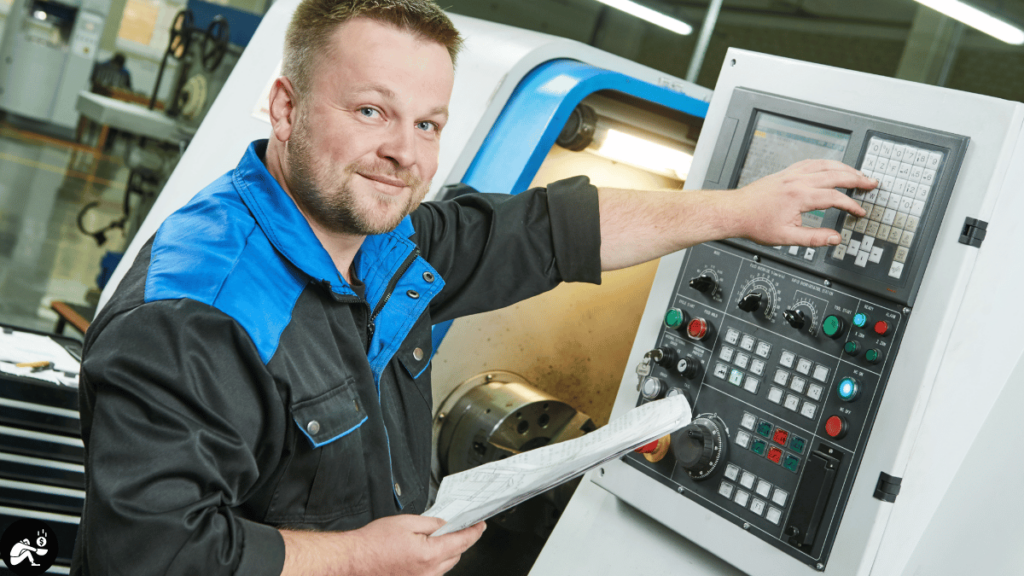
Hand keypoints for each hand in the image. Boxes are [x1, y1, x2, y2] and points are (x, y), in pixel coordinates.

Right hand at [280, 515, 485, 575]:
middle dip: (460, 540)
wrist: (355, 560)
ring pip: (445, 565)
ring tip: (437, 537)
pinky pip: (432, 572)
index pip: (462, 541)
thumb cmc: (374, 543)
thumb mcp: (407, 522)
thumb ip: (431, 523)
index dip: (474, 531)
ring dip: (447, 551)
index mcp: (430, 554)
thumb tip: (445, 524)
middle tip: (457, 526)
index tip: (480, 525)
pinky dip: (435, 561)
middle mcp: (428, 571)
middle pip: (457, 555)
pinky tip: (424, 551)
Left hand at [728, 159, 872, 246]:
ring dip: (844, 167)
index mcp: (799, 196)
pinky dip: (826, 163)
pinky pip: (810, 162)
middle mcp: (797, 181)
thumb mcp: (786, 237)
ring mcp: (791, 174)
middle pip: (835, 174)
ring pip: (824, 164)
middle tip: (872, 183)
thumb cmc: (756, 224)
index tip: (860, 212)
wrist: (735, 212)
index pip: (835, 198)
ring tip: (858, 174)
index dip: (851, 206)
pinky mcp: (785, 173)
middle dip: (857, 178)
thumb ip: (813, 238)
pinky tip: (831, 166)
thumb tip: (835, 238)